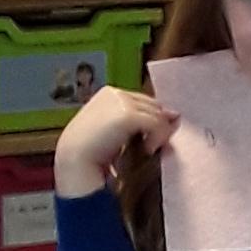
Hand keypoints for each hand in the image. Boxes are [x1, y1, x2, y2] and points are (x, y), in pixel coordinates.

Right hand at [53, 87, 173, 195]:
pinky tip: (147, 150)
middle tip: (154, 145)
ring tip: (147, 150)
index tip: (152, 139)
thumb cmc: (92, 150)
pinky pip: (157, 124)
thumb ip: (139, 122)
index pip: (143, 102)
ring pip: (158, 115)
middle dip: (158, 126)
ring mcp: (121, 101)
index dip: (152, 120)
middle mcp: (116, 93)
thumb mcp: (116, 132)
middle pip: (154, 106)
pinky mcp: (127, 114)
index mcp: (109, 94)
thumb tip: (175, 117)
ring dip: (159, 135)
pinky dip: (157, 138)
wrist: (75, 157)